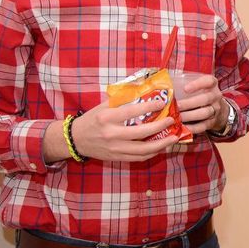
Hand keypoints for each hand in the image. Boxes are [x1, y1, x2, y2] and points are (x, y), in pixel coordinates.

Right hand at [61, 98, 180, 161]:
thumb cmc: (92, 119)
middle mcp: (111, 133)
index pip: (133, 111)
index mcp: (107, 117)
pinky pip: (139, 157)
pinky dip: (152, 153)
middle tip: (172, 120)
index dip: (150, 106)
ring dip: (162, 144)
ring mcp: (115, 148)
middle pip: (142, 132)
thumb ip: (123, 99)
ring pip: (143, 149)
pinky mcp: (117, 157)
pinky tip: (162, 147)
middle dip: (160, 126)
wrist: (75, 139)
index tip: (162, 103)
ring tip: (174, 138)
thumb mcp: (104, 106)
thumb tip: (144, 89)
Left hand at [174, 74, 229, 134]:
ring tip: (176, 117)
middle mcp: (215, 96)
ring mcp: (215, 110)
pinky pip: (203, 126)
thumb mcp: (198, 85)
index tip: (185, 89)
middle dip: (189, 103)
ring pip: (204, 113)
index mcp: (212, 85)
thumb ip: (185, 83)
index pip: (209, 81)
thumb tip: (162, 81)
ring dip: (189, 115)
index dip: (197, 84)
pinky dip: (192, 128)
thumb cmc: (201, 94)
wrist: (219, 110)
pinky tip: (182, 127)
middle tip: (176, 106)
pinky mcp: (212, 122)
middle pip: (205, 99)